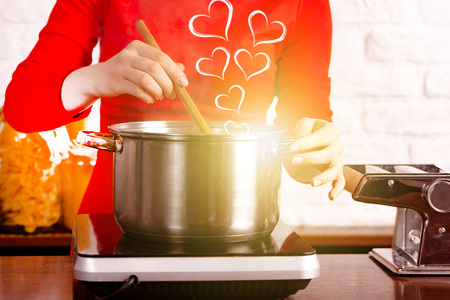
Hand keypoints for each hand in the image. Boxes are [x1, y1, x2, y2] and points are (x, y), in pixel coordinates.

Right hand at [62, 40, 187, 109]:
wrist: (98, 78)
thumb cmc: (126, 71)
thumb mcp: (143, 63)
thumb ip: (162, 65)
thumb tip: (181, 69)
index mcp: (138, 47)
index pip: (162, 57)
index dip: (175, 71)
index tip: (184, 83)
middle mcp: (129, 54)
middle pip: (155, 68)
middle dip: (168, 83)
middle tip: (171, 94)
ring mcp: (121, 68)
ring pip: (147, 80)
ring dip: (158, 91)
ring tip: (160, 97)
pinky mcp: (116, 82)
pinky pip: (137, 90)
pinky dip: (147, 97)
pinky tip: (150, 99)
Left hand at [283, 118, 344, 199]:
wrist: (316, 136)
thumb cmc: (310, 130)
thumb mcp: (305, 124)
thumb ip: (302, 130)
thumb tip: (298, 142)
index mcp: (331, 131)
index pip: (321, 137)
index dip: (306, 142)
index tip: (292, 147)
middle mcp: (337, 146)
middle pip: (329, 154)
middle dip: (311, 159)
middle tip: (294, 160)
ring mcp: (338, 160)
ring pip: (335, 170)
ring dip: (324, 177)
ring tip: (313, 183)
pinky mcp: (336, 171)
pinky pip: (340, 182)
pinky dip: (337, 189)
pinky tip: (331, 196)